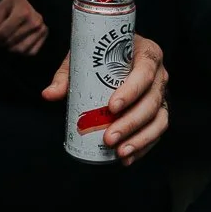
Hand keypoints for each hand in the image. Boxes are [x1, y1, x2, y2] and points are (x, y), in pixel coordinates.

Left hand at [0, 0, 47, 55]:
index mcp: (23, 13)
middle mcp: (35, 22)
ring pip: (21, 49)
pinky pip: (31, 51)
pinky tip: (17, 42)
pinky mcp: (45, 33)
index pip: (4, 34)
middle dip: (2, 43)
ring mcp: (42, 28)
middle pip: (11, 42)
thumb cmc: (13, 0)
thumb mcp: (1, 6)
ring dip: (11, 48)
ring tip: (7, 41)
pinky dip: (22, 51)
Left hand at [43, 34, 169, 165]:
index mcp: (146, 53)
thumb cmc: (100, 55)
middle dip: (131, 123)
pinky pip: (156, 131)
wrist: (113, 54)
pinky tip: (127, 158)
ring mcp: (161, 94)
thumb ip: (66, 76)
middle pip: (151, 101)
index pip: (144, 72)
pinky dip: (144, 146)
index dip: (131, 91)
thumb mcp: (82, 58)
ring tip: (119, 152)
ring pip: (158, 120)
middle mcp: (159, 74)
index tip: (112, 107)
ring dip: (140, 139)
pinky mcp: (159, 111)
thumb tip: (49, 94)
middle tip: (109, 138)